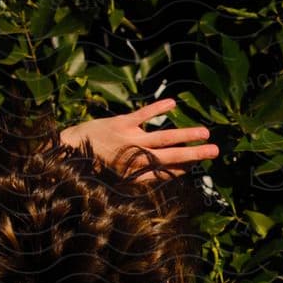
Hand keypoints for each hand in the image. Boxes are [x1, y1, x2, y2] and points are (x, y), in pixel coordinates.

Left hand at [59, 97, 218, 182]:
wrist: (67, 152)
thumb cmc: (94, 166)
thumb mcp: (118, 179)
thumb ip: (143, 176)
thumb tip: (168, 172)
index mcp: (136, 175)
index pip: (167, 172)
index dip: (183, 168)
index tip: (197, 164)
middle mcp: (136, 159)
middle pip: (172, 156)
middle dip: (195, 154)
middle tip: (215, 152)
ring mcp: (130, 140)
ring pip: (163, 137)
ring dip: (185, 135)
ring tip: (204, 133)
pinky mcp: (121, 124)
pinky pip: (143, 115)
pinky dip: (158, 109)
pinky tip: (173, 103)